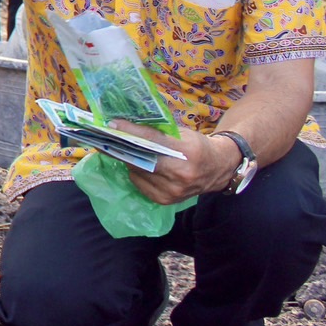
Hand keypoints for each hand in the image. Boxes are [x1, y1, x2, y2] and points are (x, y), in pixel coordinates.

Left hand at [111, 119, 239, 203]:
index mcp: (188, 151)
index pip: (153, 140)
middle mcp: (181, 174)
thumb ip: (158, 132)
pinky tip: (137, 165)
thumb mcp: (182, 133)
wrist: (217, 169)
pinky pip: (139, 184)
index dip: (131, 132)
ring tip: (120, 149)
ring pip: (137, 172)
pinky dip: (135, 173)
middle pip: (142, 159)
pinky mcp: (165, 200)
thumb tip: (127, 125)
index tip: (112, 125)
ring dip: (127, 160)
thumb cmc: (196, 146)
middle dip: (122, 147)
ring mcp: (173, 190)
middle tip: (108, 138)